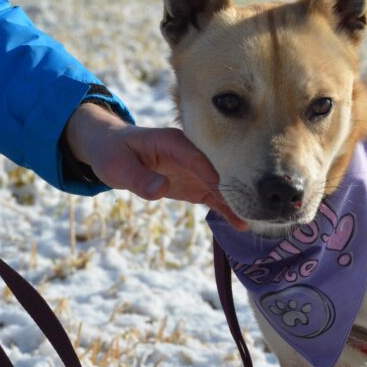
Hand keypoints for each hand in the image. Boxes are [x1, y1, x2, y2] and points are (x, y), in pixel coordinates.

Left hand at [65, 102, 247, 229]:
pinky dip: (226, 209)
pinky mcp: (196, 183)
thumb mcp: (117, 166)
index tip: (223, 189)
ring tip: (253, 221)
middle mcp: (191, 153)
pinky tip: (241, 224)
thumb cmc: (113, 154)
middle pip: (219, 170)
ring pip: (222, 186)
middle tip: (253, 206)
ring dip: (236, 201)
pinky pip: (214, 197)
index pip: (198, 157)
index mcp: (174, 142)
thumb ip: (139, 178)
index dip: (211, 172)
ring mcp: (196, 169)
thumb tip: (160, 190)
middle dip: (235, 186)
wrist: (112, 150)